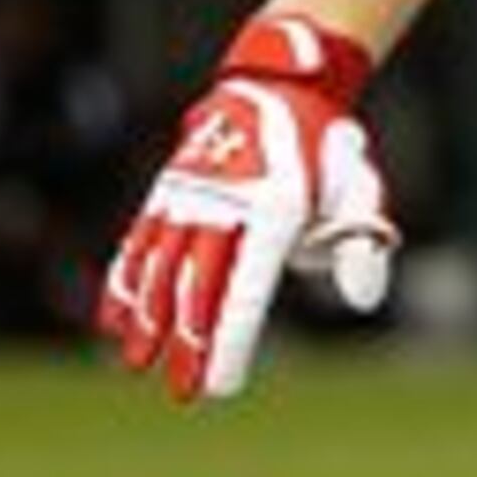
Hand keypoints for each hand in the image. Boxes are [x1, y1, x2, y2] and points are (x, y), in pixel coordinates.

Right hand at [97, 14, 399, 402]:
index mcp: (277, 208)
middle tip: (181, 390)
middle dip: (188, 343)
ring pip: (162, 266)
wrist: (280, 86)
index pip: (247, 289)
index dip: (231, 341)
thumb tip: (365, 300)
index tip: (221, 384)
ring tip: (136, 361)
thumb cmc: (326, 152)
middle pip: (199, 286)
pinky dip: (125, 281)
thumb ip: (360, 244)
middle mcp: (226, 203)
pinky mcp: (167, 190)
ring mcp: (191, 194)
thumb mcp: (359, 188)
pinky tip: (112, 320)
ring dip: (148, 318)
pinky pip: (140, 241)